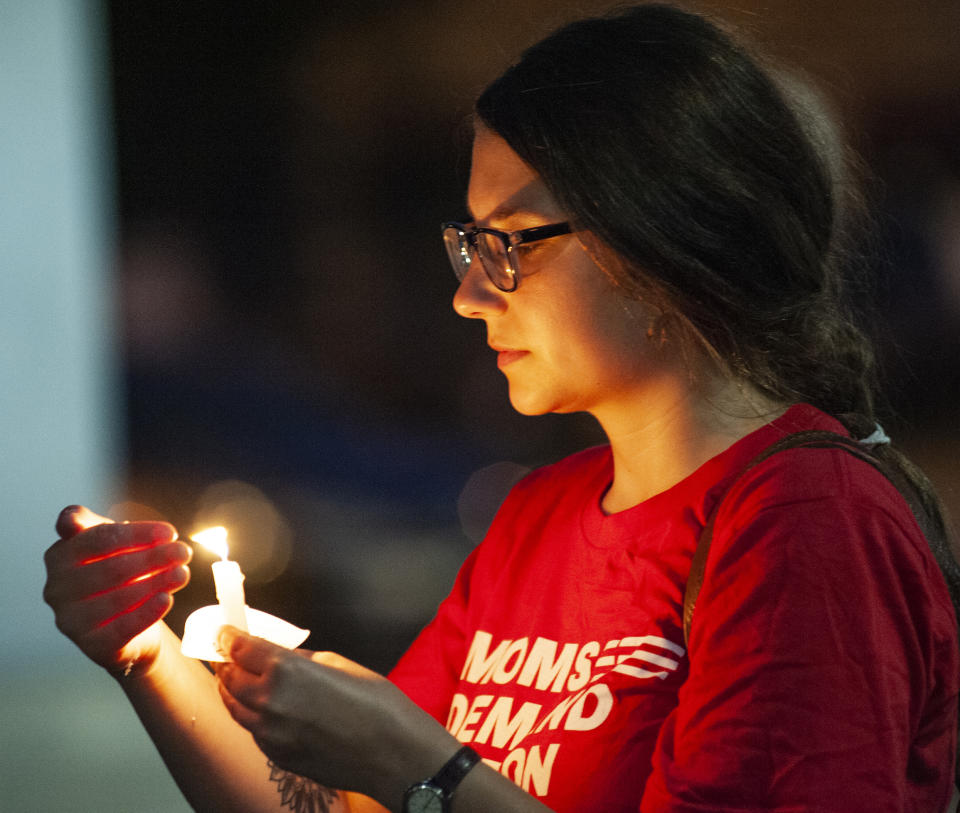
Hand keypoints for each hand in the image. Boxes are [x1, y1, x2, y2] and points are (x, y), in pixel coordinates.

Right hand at [43, 505, 191, 677]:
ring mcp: (70, 620)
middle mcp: (57, 589)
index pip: (99, 539)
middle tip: (183, 552)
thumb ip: (97, 527)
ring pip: (118, 598)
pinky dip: (148, 612)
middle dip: (153, 558)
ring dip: (156, 582)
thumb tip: (70, 518)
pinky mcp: (91, 645)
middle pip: (111, 568)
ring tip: (183, 572)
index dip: (137, 534)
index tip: (170, 532)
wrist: (132, 621)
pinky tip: (167, 598)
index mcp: (59, 556)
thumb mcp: (111, 544)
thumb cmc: (119, 574)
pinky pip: (122, 628)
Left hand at [215, 627, 454, 806]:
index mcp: (285, 671)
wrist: (392, 753)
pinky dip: (250, 715)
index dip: (229, 637)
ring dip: (232, 690)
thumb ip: (301, 659)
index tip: (225, 633)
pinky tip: (263, 708)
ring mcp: (269, 734)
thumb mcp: (338, 663)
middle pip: (229, 677)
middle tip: (228, 654)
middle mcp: (269, 702)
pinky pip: (252, 730)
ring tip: (236, 678)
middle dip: (227, 662)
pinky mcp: (276, 756)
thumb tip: (281, 656)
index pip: (240, 648)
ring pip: (234, 707)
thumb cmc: (375, 704)